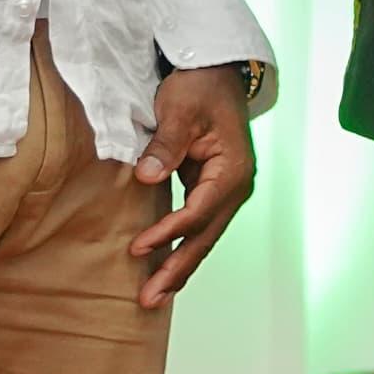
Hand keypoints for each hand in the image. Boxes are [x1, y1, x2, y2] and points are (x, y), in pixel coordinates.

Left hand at [128, 68, 260, 307]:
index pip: (199, 211)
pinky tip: (166, 269)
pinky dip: (182, 247)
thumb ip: (166, 145)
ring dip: (180, 266)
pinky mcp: (213, 190)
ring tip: (154, 297)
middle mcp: (236, 187)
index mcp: (234, 170)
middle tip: (149, 299)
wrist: (217, 73)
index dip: (169, 232)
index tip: (138, 248)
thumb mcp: (180, 110)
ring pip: (204, 237)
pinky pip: (198, 226)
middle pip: (206, 236)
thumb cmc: (199, 87)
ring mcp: (227, 191)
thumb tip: (146, 177)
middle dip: (178, 270)